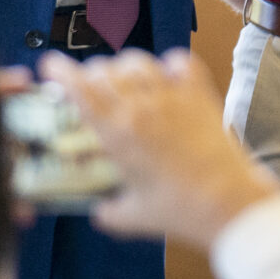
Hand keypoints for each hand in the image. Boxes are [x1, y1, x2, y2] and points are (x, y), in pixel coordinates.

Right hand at [37, 48, 277, 248]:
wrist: (228, 201)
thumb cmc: (181, 210)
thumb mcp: (133, 217)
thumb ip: (109, 212)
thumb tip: (101, 212)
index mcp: (117, 134)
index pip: (81, 89)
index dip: (62, 71)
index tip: (51, 65)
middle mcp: (142, 108)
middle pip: (106, 70)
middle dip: (91, 73)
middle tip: (90, 84)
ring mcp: (173, 99)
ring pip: (139, 61)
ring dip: (125, 65)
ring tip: (125, 78)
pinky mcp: (201, 97)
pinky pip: (182, 62)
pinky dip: (170, 62)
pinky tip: (167, 74)